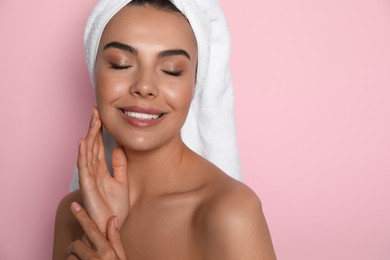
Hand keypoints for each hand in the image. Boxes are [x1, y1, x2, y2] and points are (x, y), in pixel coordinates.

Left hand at [67, 202, 126, 259]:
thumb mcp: (121, 258)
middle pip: (76, 244)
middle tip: (83, 256)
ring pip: (70, 257)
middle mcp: (95, 258)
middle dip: (77, 249)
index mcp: (108, 252)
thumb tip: (113, 218)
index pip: (91, 229)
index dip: (81, 216)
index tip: (74, 205)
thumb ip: (115, 239)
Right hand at [78, 108, 129, 232]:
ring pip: (87, 152)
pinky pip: (84, 167)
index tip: (102, 116)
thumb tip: (118, 147)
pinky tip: (83, 141)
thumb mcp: (122, 181)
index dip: (100, 131)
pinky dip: (83, 154)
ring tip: (92, 120)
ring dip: (89, 135)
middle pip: (92, 145)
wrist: (111, 224)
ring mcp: (89, 177)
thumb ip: (119, 165)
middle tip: (96, 111)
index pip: (99, 146)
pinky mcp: (87, 185)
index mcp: (101, 169)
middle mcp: (93, 170)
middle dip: (94, 128)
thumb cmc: (114, 206)